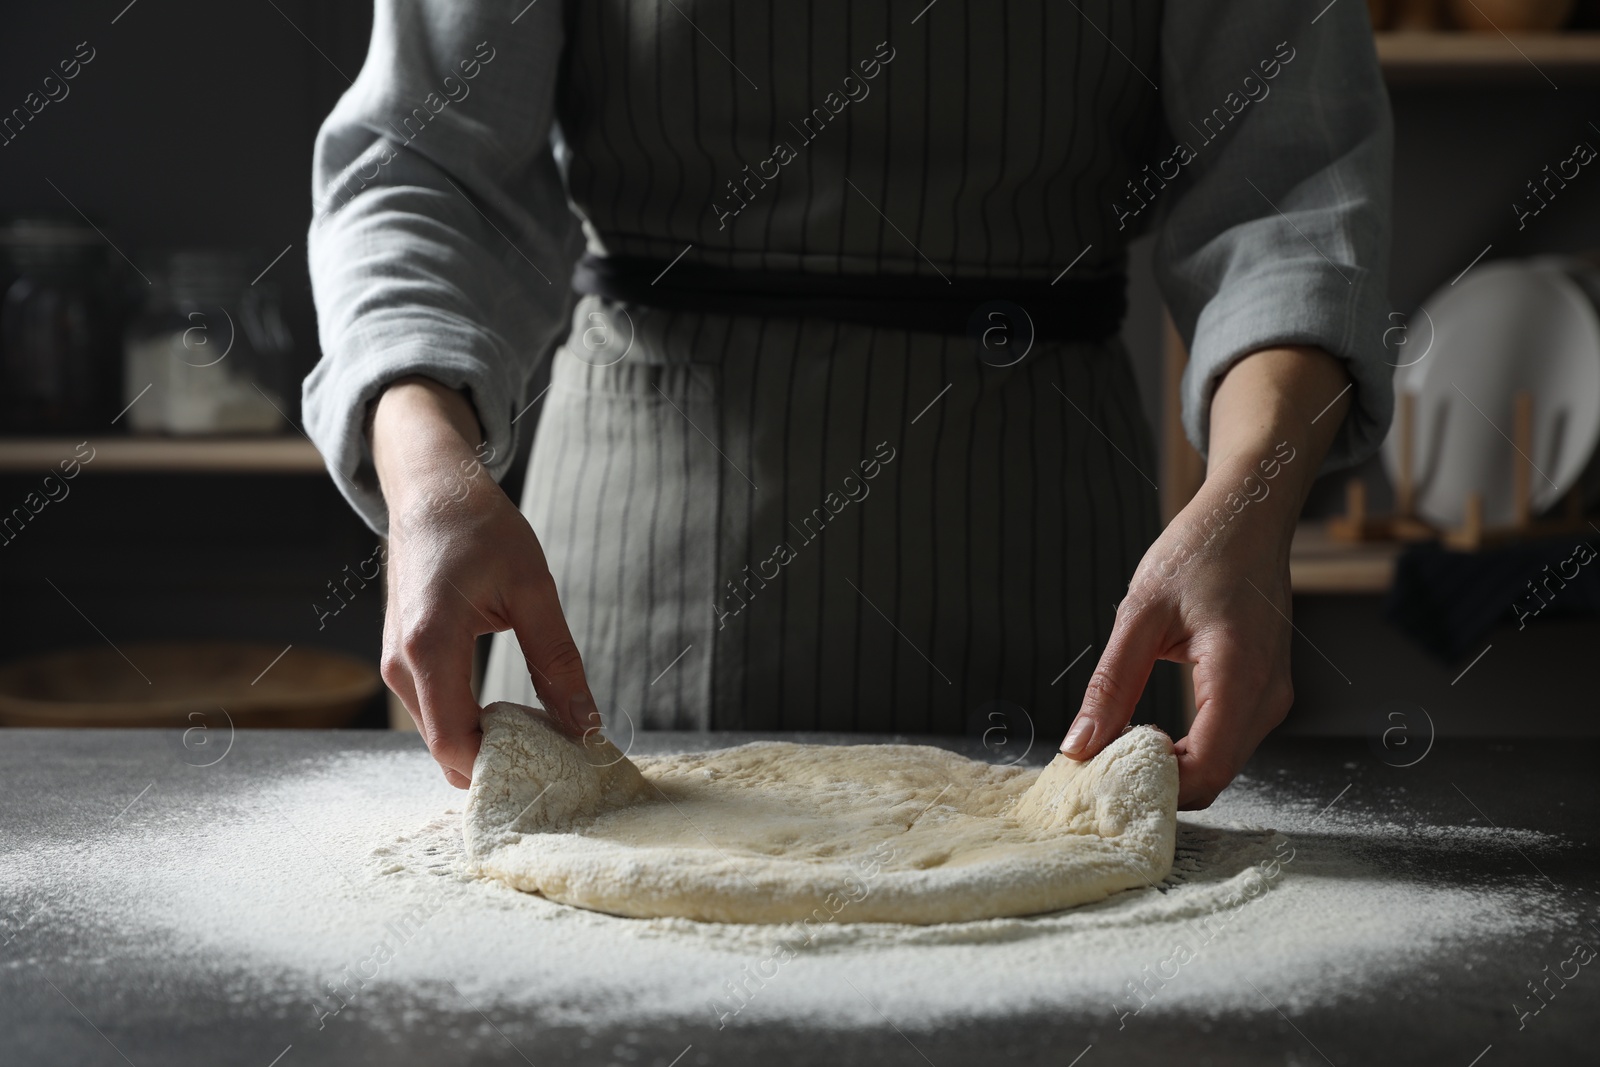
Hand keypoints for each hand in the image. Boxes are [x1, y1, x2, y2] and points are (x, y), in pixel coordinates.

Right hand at [372, 377, 598, 787]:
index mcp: (429, 646)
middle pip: (446, 749)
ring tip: (545, 738)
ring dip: (486, 745)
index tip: (554, 773)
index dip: (501, 771)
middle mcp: (401, 665)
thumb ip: (558, 663)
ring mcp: (395, 665)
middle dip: (500, 764)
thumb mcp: (534, 590)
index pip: (456, 743)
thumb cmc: (480, 529)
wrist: (432, 491)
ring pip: (440, 736)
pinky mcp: (401, 661)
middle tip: (560, 763)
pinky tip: (515, 716)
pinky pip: (435, 713)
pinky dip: (472, 725)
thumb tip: (586, 726)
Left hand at [1059, 465, 1297, 807]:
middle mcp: (1268, 697)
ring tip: (1118, 748)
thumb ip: (1111, 684)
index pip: (1205, 769)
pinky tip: (1148, 733)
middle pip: (1214, 777)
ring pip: (1221, 765)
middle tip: (1100, 769)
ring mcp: (1272, 698)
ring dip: (1172, 768)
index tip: (1104, 777)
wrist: (1249, 517)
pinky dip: (1188, 749)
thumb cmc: (1201, 550)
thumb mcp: (1141, 613)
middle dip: (1158, 783)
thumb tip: (1080, 745)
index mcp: (1240, 676)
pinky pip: (1227, 741)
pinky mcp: (1264, 693)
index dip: (1155, 786)